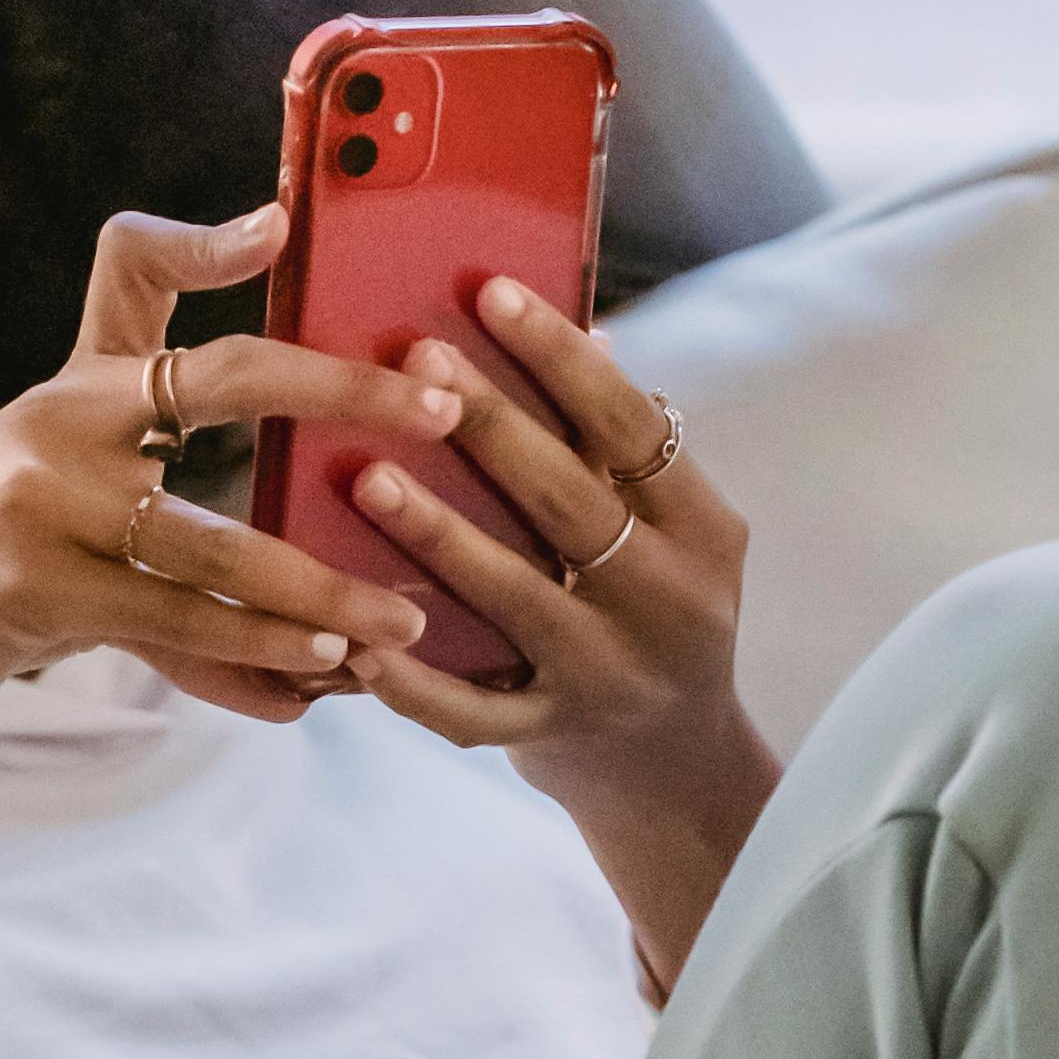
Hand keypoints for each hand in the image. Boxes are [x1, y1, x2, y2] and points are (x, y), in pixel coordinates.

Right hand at [0, 200, 448, 785]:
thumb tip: (302, 524)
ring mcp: (43, 500)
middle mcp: (64, 418)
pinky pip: (173, 621)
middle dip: (346, 387)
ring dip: (319, 591)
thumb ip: (168, 481)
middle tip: (446, 409)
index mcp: (80, 380)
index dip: (210, 238)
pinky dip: (252, 655)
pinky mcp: (33, 585)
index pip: (133, 264)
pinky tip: (317, 675)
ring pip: (216, 542)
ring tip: (401, 624)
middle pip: (224, 376)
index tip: (284, 221)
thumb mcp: (54, 470)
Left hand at [347, 282, 774, 989]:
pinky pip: (473, 712)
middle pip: (570, 502)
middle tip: (415, 358)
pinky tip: (357, 645)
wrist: (674, 764)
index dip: (562, 359)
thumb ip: (621, 449)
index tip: (492, 293)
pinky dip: (413, 683)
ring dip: (439, 536)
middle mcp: (666, 601)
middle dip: (491, 426)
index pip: (632, 428)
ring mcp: (607, 674)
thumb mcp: (667, 530)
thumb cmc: (648, 608)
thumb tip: (583, 327)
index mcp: (702, 530)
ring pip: (516, 598)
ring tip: (367, 477)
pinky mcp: (552, 735)